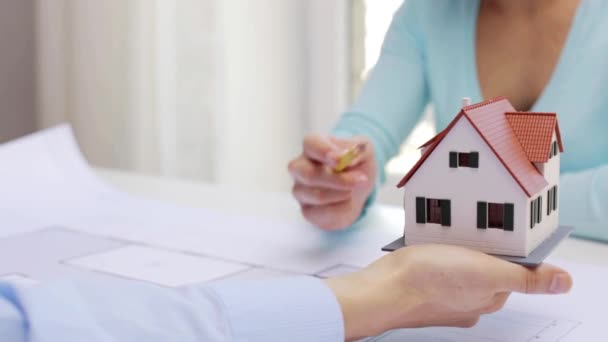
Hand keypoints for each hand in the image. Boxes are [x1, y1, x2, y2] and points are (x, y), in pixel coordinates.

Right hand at [288, 134, 376, 229]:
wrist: (358, 187)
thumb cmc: (356, 164)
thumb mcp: (364, 151)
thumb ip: (354, 150)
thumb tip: (340, 158)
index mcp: (313, 146)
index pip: (311, 144)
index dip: (324, 151)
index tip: (340, 161)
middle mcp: (300, 167)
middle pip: (309, 174)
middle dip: (338, 180)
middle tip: (360, 179)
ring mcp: (300, 189)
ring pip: (317, 195)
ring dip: (342, 193)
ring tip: (354, 190)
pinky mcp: (307, 210)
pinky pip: (321, 213)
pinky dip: (340, 209)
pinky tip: (346, 202)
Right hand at [324, 244, 572, 339]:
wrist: (381, 290)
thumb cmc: (429, 280)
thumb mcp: (487, 272)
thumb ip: (526, 277)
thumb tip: (564, 282)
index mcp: (488, 298)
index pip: (510, 268)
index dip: (505, 247)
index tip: (494, 231)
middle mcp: (468, 302)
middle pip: (483, 266)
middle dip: (476, 245)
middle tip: (464, 229)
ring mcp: (443, 297)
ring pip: (458, 265)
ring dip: (453, 248)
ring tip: (441, 235)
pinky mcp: (422, 288)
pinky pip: (435, 267)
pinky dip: (432, 254)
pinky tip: (424, 246)